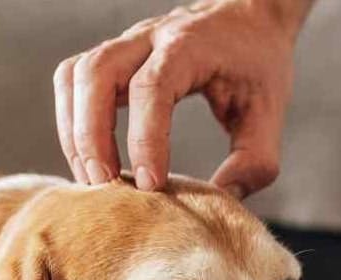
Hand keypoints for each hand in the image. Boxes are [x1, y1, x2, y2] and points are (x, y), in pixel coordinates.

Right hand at [54, 0, 311, 197]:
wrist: (251, 16)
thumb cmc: (259, 64)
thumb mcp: (269, 112)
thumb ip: (253, 161)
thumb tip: (218, 200)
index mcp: (189, 46)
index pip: (152, 87)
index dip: (145, 138)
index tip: (150, 184)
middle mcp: (150, 37)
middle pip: (97, 74)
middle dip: (92, 135)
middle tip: (105, 186)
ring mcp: (126, 44)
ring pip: (76, 75)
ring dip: (75, 130)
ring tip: (93, 178)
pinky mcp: (114, 57)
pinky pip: (74, 80)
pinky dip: (72, 120)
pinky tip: (91, 156)